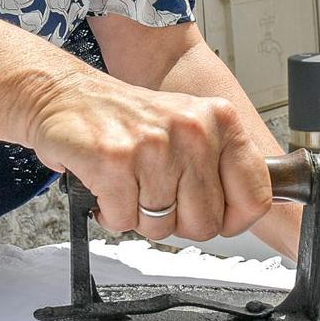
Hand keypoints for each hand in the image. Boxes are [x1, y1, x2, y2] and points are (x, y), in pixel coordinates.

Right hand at [26, 70, 272, 241]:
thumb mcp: (188, 126)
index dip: (234, 219)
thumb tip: (249, 211)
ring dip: (139, 214)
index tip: (216, 216)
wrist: (63, 94)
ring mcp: (154, 146)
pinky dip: (110, 212)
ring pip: (162, 226)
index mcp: (219, 120)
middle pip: (206, 223)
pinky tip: (106, 183)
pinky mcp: (115, 162)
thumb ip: (220, 165)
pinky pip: (124, 221)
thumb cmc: (125, 116)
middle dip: (177, 220)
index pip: (255, 196)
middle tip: (155, 192)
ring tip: (128, 181)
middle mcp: (192, 130)